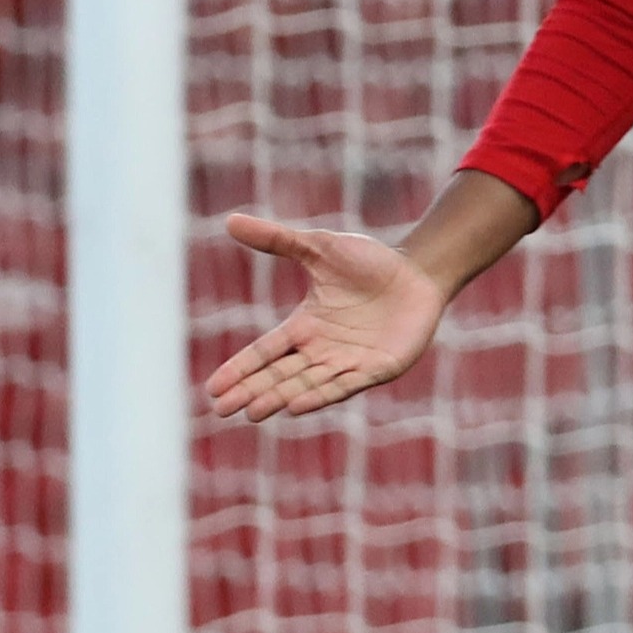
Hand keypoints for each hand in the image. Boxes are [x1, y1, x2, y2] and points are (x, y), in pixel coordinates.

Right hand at [205, 213, 445, 421]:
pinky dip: (321, 395)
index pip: (266, 351)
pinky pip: (344, 385)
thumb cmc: (370, 261)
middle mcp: (323, 349)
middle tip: (223, 409)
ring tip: (253, 412)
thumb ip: (276, 240)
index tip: (213, 388)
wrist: (419, 271)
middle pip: (280, 375)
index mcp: (306, 325)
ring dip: (280, 397)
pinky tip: (296, 406)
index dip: (240, 368)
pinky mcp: (378, 368)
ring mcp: (350, 361)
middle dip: (252, 391)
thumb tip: (230, 221)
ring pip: (307, 384)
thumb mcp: (318, 248)